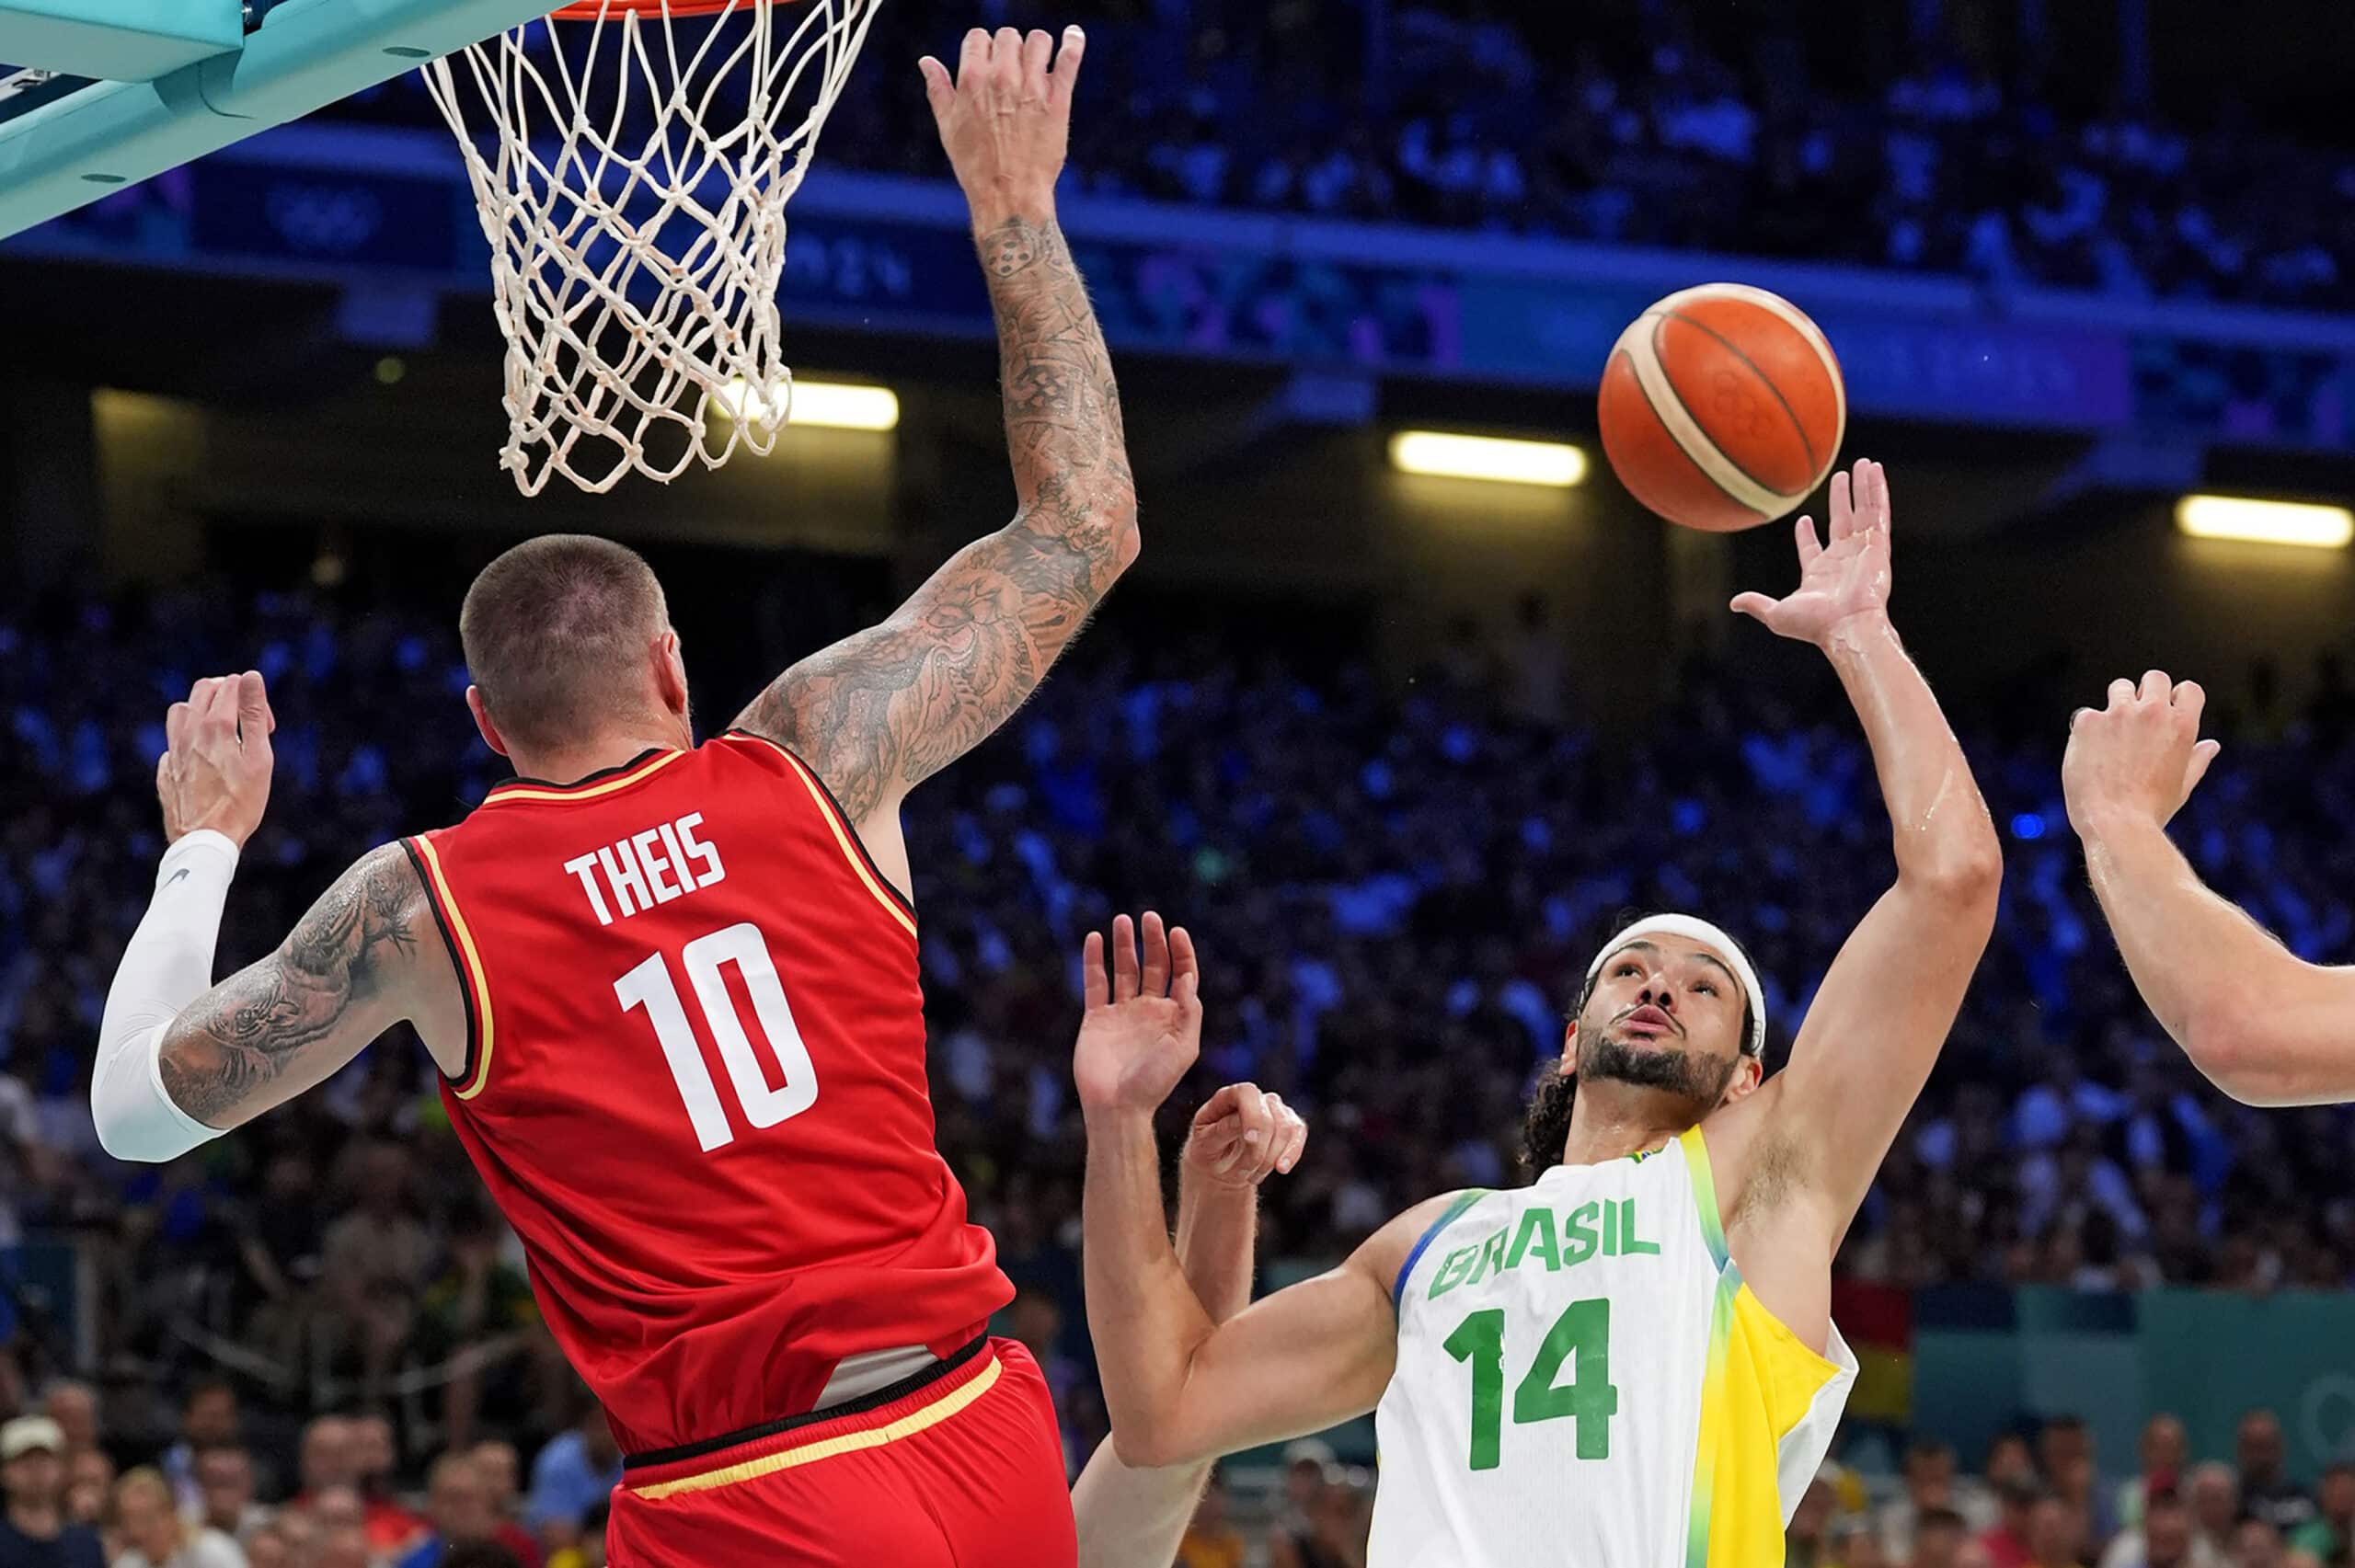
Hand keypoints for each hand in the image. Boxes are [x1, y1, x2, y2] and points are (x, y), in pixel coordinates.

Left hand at [158, 672, 275, 847]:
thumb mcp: (259, 757)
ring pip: (181, 710)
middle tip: (247, 721)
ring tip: (223, 732)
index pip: (232, 685)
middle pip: (204, 689)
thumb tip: (251, 677)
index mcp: (216, 725)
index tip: (268, 726)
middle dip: (228, 694)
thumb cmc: (241, 802)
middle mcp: (189, 732)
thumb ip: (254, 714)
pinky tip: (204, 758)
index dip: (255, 698)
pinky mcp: (166, 769)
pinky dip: (189, 739)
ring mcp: (174, 750)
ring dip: (202, 711)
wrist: (205, 841)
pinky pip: (173, 741)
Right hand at [919, 26, 1082, 224]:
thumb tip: (927, 62)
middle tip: (1013, 69)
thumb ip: (939, 89)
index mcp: (972, 80)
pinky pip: (1068, 59)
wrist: (1009, 196)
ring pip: (1038, 40)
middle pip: (1008, 37)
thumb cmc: (976, 166)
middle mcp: (1002, 78)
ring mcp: (1032, 87)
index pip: (978, 38)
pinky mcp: (1058, 100)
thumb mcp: (948, 127)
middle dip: (1008, 48)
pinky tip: (1073, 36)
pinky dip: (1073, 42)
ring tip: (1038, 63)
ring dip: (1037, 47)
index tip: (989, 63)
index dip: (982, 49)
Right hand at [1074, 912, 1201, 1115]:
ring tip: (1121, 921)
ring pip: (1124, 970)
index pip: (1180, 974)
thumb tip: (1187, 976)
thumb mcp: (1184, 1047)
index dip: (1180, 951)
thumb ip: (1189, 1011)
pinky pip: (1096, 983)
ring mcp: (1122, 1012)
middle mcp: (1149, 1009)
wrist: (1117, 1107)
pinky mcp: (1096, 1018)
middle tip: (1149, 917)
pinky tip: (1095, 939)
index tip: (1175, 931)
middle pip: (1153, 966)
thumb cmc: (1155, 1083)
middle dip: (1152, 941)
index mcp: (1173, 1015)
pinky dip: (1095, 960)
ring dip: (1124, 945)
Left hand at [1182, 1084, 1307, 1191]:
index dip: (1252, 1115)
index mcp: (1226, 1097)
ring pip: (1286, 1127)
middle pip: (1269, 1115)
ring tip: (1254, 1174)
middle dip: (1260, 1149)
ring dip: (1272, 1157)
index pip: (1246, 1093)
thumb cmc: (1209, 1152)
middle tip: (1244, 1171)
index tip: (1250, 1140)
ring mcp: (1273, 1108)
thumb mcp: (1205, 1146)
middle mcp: (1253, 1098)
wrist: (1220, 1168)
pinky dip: (1291, 1153)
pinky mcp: (1289, 1123)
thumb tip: (1240, 1122)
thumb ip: (1220, 1131)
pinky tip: (1281, 1168)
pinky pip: (1298, 1133)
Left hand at [1731, 459, 1892, 645]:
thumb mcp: (1777, 614)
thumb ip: (1757, 604)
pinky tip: (1875, 471)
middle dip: (1842, 499)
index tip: (1803, 520)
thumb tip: (1734, 603)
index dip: (1806, 536)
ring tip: (1865, 463)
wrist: (1846, 627)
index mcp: (1819, 573)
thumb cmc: (1814, 625)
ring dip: (1863, 487)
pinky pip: (1878, 512)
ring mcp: (1862, 551)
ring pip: (1863, 511)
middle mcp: (1843, 559)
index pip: (1812, 548)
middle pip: (1842, 521)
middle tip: (1842, 476)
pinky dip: (1878, 491)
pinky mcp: (1878, 546)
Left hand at [2063, 670, 2220, 834]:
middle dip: (2147, 693)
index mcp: (2183, 725)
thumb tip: (2212, 745)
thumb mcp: (2182, 786)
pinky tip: (2088, 755)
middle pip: (2154, 678)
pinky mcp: (2088, 721)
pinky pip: (2087, 714)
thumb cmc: (2151, 810)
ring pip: (2120, 687)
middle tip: (2136, 719)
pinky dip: (2087, 730)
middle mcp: (2153, 712)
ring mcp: (2119, 713)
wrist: (2115, 823)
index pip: (2189, 689)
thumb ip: (2197, 760)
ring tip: (2111, 734)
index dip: (2177, 698)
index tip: (2167, 712)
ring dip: (2117, 704)